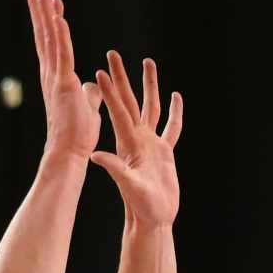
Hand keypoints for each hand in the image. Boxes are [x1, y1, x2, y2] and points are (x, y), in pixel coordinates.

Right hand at [28, 0, 102, 164]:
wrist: (70, 151)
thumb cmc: (78, 133)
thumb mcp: (88, 106)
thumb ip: (89, 92)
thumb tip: (93, 85)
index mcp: (56, 76)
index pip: (52, 41)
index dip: (51, 19)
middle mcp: (51, 72)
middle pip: (44, 33)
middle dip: (39, 7)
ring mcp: (55, 77)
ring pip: (50, 38)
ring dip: (45, 12)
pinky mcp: (64, 84)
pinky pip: (62, 54)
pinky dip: (60, 34)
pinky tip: (58, 15)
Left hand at [91, 50, 182, 227]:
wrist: (153, 218)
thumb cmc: (140, 205)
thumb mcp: (128, 185)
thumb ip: (114, 169)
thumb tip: (95, 156)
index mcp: (127, 143)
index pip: (117, 111)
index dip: (109, 92)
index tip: (100, 71)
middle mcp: (137, 138)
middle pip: (130, 101)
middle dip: (122, 77)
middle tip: (112, 54)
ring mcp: (151, 144)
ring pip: (151, 107)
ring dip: (148, 85)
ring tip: (147, 62)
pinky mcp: (165, 152)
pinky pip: (171, 127)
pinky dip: (175, 112)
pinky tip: (176, 97)